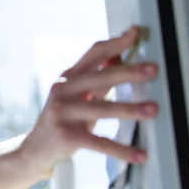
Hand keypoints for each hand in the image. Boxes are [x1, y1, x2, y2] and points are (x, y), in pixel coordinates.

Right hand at [21, 26, 157, 176]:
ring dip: (129, 109)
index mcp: (67, 78)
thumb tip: (120, 58)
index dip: (115, 43)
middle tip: (152, 69)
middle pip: (99, 77)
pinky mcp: (67, 137)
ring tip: (153, 109)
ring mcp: (62, 113)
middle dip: (127, 72)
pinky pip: (99, 142)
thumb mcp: (78, 97)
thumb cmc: (62, 120)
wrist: (35, 149)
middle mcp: (62, 91)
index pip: (93, 54)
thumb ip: (99, 80)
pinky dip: (121, 149)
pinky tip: (139, 154)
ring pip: (101, 109)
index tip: (134, 34)